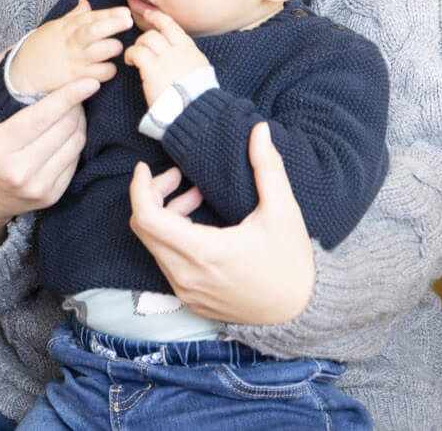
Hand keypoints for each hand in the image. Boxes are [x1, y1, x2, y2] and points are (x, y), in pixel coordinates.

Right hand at [0, 53, 100, 247]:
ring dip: (80, 122)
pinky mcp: (49, 198)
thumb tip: (8, 52)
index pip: (41, 117)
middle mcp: (17, 170)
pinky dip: (75, 142)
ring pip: (75, 145)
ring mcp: (36, 187)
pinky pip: (74, 163)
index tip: (89, 81)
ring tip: (73, 109)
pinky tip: (67, 131)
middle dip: (76, 106)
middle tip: (76, 91)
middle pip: (64, 129)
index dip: (68, 97)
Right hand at [8, 0, 130, 94]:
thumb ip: (73, 16)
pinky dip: (109, 70)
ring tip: (114, 48)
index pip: (91, 16)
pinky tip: (107, 67)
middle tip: (128, 22)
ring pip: (105, 51)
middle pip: (97, 30)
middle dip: (116, 24)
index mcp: (67, 28)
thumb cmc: (40, 48)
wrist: (22, 72)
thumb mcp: (54, 27)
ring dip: (115, 48)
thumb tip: (85, 3)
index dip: (110, 13)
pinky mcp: (77, 77)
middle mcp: (72, 42)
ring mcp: (76, 60)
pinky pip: (103, 73)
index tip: (125, 12)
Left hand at [122, 9, 209, 107]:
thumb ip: (188, 61)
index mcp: (191, 52)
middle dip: (145, 36)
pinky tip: (130, 62)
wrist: (195, 112)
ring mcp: (167, 59)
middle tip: (140, 46)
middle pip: (158, 31)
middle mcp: (180, 51)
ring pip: (147, 38)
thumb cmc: (196, 98)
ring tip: (135, 57)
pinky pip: (137, 52)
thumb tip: (179, 57)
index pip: (174, 27)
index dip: (159, 19)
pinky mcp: (153, 69)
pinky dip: (130, 55)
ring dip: (138, 46)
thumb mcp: (199, 73)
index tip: (150, 15)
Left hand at [127, 123, 314, 325]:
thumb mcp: (284, 212)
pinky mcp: (189, 300)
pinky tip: (196, 225)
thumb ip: (267, 168)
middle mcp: (187, 275)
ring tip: (193, 196)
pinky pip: (165, 263)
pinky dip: (170, 239)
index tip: (144, 167)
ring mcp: (186, 291)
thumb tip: (258, 129)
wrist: (302, 313)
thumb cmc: (293, 262)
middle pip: (143, 228)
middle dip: (151, 196)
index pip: (146, 218)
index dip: (139, 188)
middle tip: (176, 177)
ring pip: (153, 246)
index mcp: (205, 253)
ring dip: (163, 217)